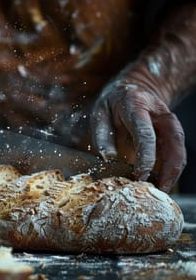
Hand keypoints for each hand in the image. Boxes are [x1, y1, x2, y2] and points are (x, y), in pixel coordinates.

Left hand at [90, 68, 185, 191]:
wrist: (134, 88)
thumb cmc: (112, 104)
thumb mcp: (99, 113)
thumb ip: (102, 134)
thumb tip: (109, 158)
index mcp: (137, 106)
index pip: (145, 133)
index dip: (145, 156)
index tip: (141, 175)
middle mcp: (159, 114)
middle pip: (173, 142)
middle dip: (168, 168)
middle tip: (159, 190)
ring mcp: (170, 123)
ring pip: (179, 149)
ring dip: (173, 172)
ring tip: (161, 191)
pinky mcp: (173, 133)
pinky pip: (177, 153)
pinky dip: (172, 170)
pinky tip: (163, 183)